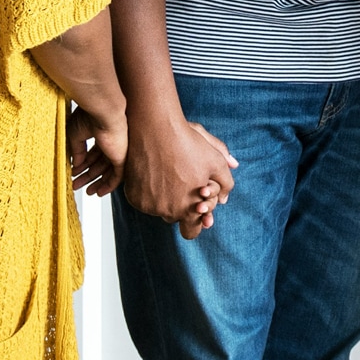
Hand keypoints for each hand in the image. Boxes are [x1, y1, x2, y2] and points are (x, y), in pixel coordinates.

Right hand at [66, 107, 125, 195]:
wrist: (104, 113)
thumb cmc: (90, 117)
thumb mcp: (75, 135)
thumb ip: (76, 151)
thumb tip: (75, 165)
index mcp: (99, 136)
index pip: (92, 155)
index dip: (82, 165)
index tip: (73, 173)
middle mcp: (110, 144)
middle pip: (98, 165)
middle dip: (88, 176)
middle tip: (77, 185)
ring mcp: (117, 151)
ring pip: (107, 172)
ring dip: (96, 182)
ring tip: (87, 192)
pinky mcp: (122, 158)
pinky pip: (117, 176)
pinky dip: (108, 185)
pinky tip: (100, 192)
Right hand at [122, 112, 239, 239]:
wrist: (153, 128)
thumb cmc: (187, 143)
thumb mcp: (215, 161)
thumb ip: (225, 183)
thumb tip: (224, 199)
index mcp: (189, 209)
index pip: (191, 231)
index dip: (195, 221)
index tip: (195, 207)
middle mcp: (167, 212)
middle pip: (175, 217)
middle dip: (180, 204)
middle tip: (181, 182)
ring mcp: (148, 205)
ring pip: (158, 208)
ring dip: (163, 197)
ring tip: (167, 173)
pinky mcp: (133, 196)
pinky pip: (143, 200)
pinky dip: (147, 191)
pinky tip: (153, 172)